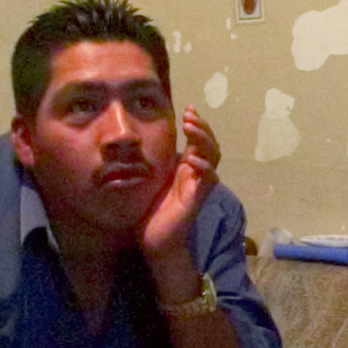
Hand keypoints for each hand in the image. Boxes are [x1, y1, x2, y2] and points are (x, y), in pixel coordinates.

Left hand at [140, 106, 222, 267]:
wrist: (152, 240)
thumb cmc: (149, 210)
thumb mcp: (148, 177)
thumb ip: (149, 159)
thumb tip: (134, 138)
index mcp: (186, 167)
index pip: (198, 139)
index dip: (197, 123)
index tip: (187, 108)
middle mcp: (196, 173)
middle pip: (210, 143)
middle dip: (202, 126)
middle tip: (189, 115)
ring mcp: (198, 185)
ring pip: (214, 157)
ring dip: (204, 140)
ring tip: (191, 127)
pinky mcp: (197, 199)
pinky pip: (209, 180)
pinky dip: (204, 168)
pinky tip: (193, 159)